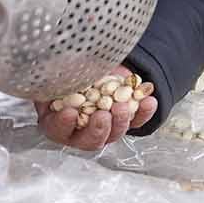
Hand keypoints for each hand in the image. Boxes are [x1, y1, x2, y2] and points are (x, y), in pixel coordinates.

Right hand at [38, 66, 157, 150]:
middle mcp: (81, 129)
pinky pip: (137, 121)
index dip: (63, 124)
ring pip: (113, 134)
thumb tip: (55, 69)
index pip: (57, 129)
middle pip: (89, 139)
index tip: (69, 112)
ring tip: (123, 106)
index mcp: (58, 119)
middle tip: (102, 116)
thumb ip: (57, 74)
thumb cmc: (69, 68)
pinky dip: (144, 112)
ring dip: (120, 122)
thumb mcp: (59, 69)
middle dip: (97, 129)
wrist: (94, 63)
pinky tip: (148, 101)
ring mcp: (106, 127)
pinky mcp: (125, 119)